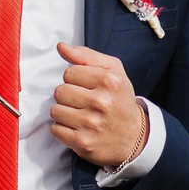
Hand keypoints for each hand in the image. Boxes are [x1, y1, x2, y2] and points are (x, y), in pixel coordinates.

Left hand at [51, 42, 149, 167]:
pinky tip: (77, 128)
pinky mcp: (83, 142)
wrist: (133, 137)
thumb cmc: (119, 100)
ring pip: (55, 110)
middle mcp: (101, 102)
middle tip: (83, 102)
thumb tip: (61, 47)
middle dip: (68, 96)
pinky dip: (63, 129)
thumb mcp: (113, 71)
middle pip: (60, 91)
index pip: (69, 72)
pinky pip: (56, 129)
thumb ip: (86, 56)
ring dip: (64, 113)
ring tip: (80, 115)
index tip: (87, 87)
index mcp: (109, 81)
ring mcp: (91, 124)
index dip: (75, 79)